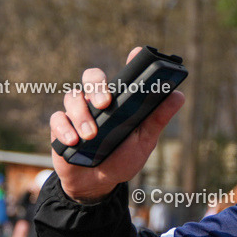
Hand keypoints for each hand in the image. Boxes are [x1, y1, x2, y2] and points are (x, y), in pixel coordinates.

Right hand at [49, 47, 184, 202]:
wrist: (98, 183)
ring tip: (91, 136)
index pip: (123, 76)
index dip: (131, 62)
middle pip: (92, 77)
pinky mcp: (60, 127)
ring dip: (81, 115)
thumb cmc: (122, 159)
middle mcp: (97, 101)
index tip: (138, 53)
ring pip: (73, 97)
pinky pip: (57, 119)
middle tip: (105, 103)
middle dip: (97, 86)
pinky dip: (65, 129)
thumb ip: (157, 119)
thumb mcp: (143, 141)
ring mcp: (77, 112)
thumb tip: (178, 96)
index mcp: (119, 101)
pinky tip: (74, 141)